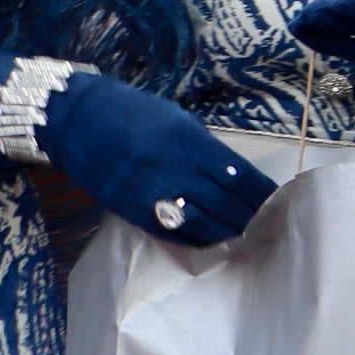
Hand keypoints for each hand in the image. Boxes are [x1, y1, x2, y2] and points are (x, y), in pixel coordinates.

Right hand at [41, 73, 275, 244]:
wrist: (77, 120)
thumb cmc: (134, 114)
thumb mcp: (177, 120)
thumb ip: (205, 147)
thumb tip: (234, 175)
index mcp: (189, 141)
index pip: (237, 176)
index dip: (260, 193)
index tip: (276, 200)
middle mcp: (172, 169)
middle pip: (224, 203)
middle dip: (250, 215)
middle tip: (269, 223)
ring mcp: (149, 193)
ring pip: (200, 223)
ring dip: (227, 232)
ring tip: (247, 235)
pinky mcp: (130, 210)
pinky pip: (171, 232)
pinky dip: (196, 238)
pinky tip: (213, 240)